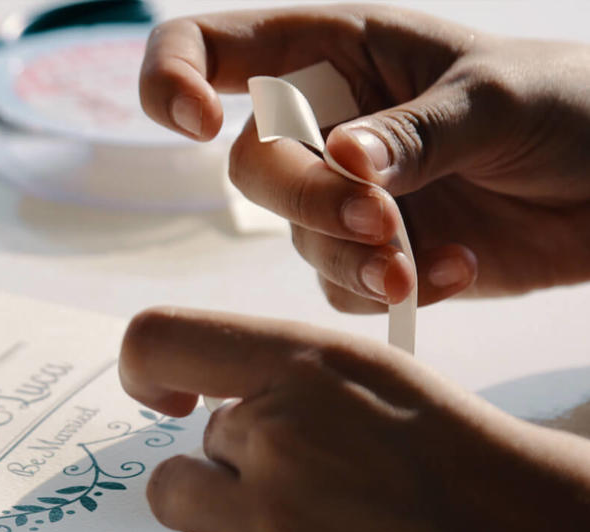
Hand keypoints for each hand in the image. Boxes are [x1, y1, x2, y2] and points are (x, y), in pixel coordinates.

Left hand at [119, 307, 589, 531]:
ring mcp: (278, 526)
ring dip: (218, 522)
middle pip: (196, 443)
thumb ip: (309, 398)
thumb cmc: (508, 491)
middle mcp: (286, 434)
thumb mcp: (402, 398)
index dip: (148, 372)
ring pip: (173, 502)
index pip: (160, 339)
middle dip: (239, 469)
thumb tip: (233, 423)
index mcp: (321, 366)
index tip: (170, 401)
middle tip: (310, 499)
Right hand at [140, 5, 589, 311]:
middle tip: (381, 224)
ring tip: (422, 265)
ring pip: (298, 239)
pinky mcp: (370, 257)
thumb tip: (340, 159)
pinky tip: (450, 273)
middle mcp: (326, 124)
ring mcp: (344, 197)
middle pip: (254, 169)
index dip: (172, 77)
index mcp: (338, 51)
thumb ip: (413, 132)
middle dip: (309, 203)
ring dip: (354, 259)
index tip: (198, 126)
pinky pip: (340, 287)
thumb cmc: (570, 106)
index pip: (215, 48)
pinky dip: (385, 292)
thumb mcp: (496, 100)